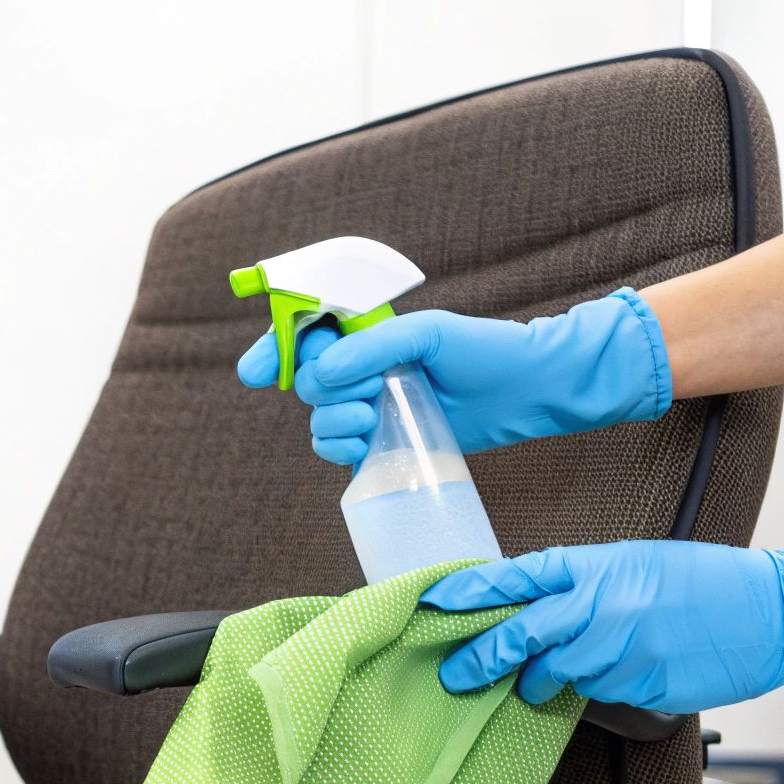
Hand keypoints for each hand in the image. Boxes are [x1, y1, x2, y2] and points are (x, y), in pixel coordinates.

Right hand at [236, 288, 673, 464]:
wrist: (529, 391)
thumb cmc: (484, 351)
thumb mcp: (429, 335)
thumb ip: (373, 348)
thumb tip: (322, 372)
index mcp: (365, 332)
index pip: (301, 335)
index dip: (272, 351)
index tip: (255, 373)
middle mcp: (361, 368)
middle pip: (305, 382)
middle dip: (324, 392)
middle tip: (369, 393)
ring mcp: (370, 407)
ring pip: (318, 421)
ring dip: (335, 423)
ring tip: (374, 419)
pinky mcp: (383, 443)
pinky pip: (338, 451)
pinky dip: (340, 451)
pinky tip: (364, 445)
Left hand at [423, 521, 783, 713]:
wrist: (772, 612)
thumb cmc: (703, 582)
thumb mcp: (634, 564)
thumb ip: (582, 584)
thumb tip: (532, 605)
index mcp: (596, 567)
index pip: (517, 578)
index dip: (471, 590)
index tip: (432, 602)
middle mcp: (601, 607)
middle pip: (521, 636)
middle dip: (482, 658)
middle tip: (454, 675)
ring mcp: (622, 650)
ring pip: (559, 673)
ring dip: (545, 680)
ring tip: (544, 681)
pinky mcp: (643, 686)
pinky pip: (601, 693)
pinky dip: (597, 688)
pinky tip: (619, 674)